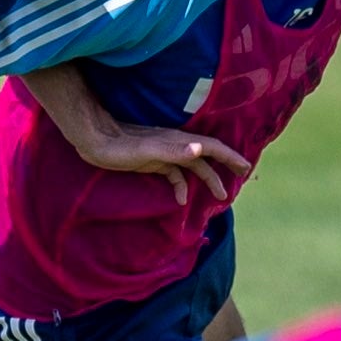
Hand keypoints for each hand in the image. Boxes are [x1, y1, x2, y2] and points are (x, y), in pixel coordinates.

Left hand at [70, 119, 251, 206]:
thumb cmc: (119, 145)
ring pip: (192, 167)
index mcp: (178, 141)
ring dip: (207, 179)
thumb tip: (199, 149)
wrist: (95, 140)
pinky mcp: (152, 162)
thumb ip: (174, 150)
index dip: (229, 157)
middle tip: (242, 177)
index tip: (245, 167)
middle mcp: (175, 145)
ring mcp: (164, 154)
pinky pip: (173, 175)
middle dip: (225, 166)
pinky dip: (180, 187)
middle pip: (207, 156)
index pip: (211, 148)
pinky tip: (180, 201)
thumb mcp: (147, 150)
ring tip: (219, 196)